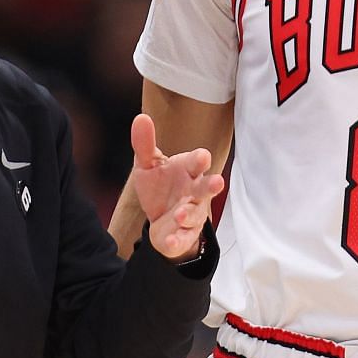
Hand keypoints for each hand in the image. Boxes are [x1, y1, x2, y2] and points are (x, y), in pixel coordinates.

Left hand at [127, 114, 224, 260]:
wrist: (160, 220)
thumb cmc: (160, 186)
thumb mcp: (148, 165)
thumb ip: (144, 144)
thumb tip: (140, 118)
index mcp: (188, 170)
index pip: (198, 162)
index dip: (200, 160)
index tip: (201, 158)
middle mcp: (194, 191)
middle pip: (206, 188)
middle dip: (211, 186)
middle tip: (217, 183)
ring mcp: (191, 214)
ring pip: (196, 214)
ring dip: (190, 214)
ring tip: (181, 214)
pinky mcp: (183, 234)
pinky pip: (182, 238)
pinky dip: (177, 240)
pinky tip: (169, 240)